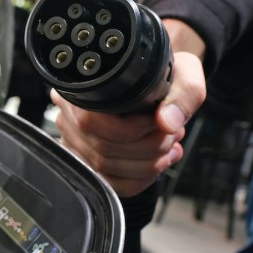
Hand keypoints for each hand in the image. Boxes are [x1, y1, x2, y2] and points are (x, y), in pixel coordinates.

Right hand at [52, 19, 206, 196]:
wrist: (157, 80)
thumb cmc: (162, 74)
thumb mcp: (183, 71)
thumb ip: (183, 92)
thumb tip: (167, 123)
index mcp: (84, 86)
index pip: (91, 121)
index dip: (130, 130)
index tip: (158, 123)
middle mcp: (69, 112)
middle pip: (101, 149)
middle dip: (147, 149)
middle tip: (172, 136)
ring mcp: (74, 138)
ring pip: (104, 169)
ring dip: (146, 165)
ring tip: (168, 146)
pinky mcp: (85, 159)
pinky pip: (107, 181)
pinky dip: (137, 179)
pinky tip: (155, 163)